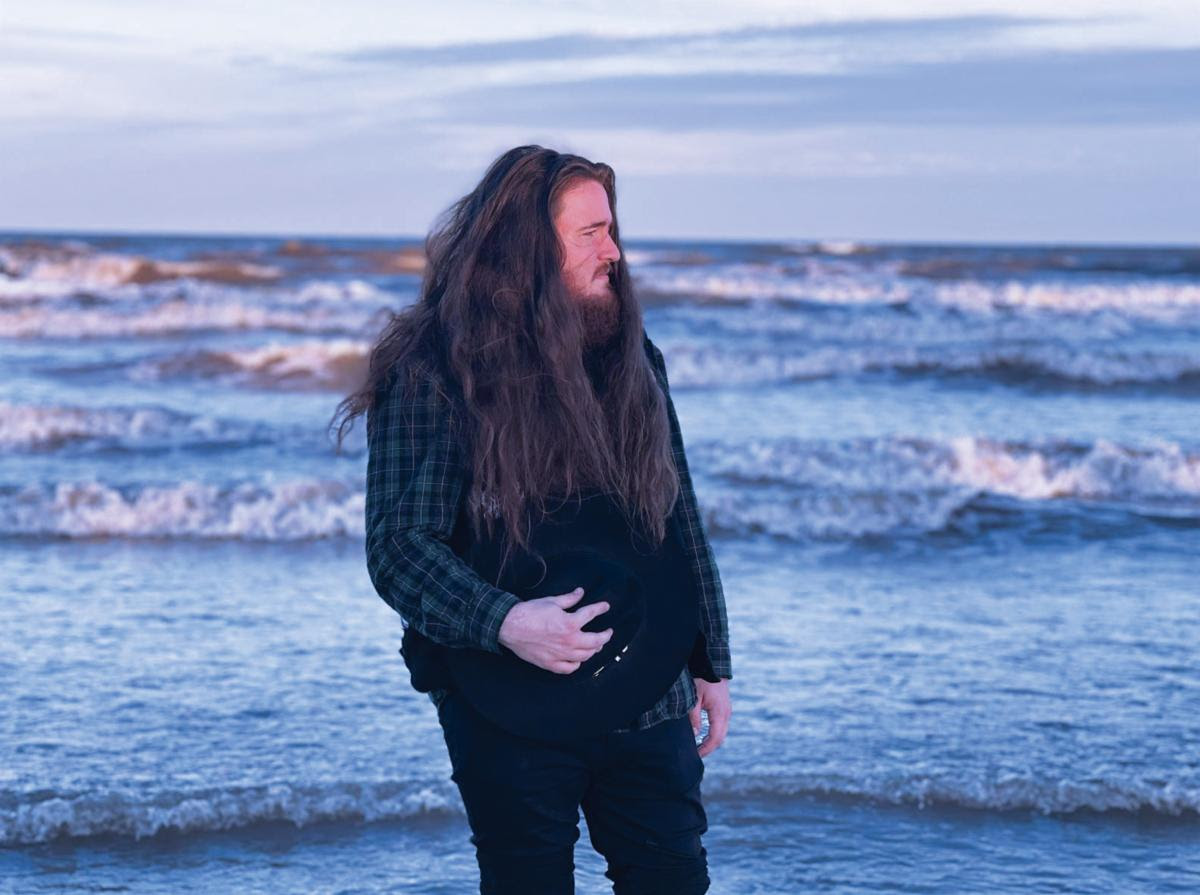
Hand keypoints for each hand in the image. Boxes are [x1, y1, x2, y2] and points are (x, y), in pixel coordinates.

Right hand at [498, 587, 612, 673]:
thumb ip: (569, 599)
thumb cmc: (529, 612)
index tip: (606, 606)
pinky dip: (576, 664)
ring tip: (596, 646)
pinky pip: (569, 668)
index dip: (601, 608)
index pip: (592, 614)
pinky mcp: (550, 664)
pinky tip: (578, 660)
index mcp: (570, 623)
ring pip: (585, 656)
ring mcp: (560, 655)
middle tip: (608, 632)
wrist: (509, 626)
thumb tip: (580, 592)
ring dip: (593, 650)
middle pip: (596, 641)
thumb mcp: (551, 601)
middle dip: (605, 636)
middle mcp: (569, 641)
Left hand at [688, 677, 730, 757]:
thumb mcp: (694, 697)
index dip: (706, 749)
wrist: (714, 665)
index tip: (696, 755)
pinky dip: (713, 735)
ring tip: (698, 748)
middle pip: (720, 738)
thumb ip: (694, 717)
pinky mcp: (724, 709)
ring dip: (711, 742)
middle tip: (695, 755)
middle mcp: (726, 714)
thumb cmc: (702, 679)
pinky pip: (721, 727)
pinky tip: (703, 737)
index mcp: (720, 713)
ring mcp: (727, 712)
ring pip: (721, 733)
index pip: (715, 738)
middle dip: (709, 748)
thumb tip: (695, 735)